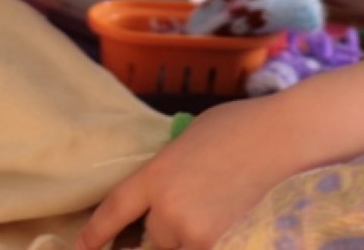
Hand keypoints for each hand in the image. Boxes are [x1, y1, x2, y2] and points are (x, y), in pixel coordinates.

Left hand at [77, 95, 313, 249]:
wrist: (280, 139)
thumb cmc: (236, 126)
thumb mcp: (187, 140)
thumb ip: (167, 169)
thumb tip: (162, 189)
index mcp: (155, 174)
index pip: (114, 211)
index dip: (96, 233)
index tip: (83, 247)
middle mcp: (167, 207)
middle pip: (148, 239)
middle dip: (155, 231)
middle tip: (175, 213)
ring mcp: (192, 229)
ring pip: (173, 247)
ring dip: (181, 238)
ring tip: (206, 207)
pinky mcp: (216, 242)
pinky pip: (195, 248)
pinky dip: (200, 239)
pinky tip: (217, 219)